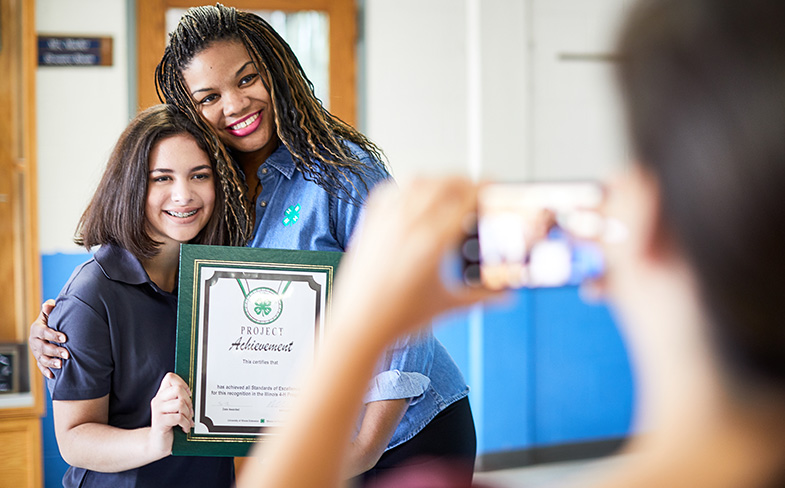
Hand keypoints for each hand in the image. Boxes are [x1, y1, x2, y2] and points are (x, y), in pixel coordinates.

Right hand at [28, 299, 68, 378]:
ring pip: (42, 358)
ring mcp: (37, 352)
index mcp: (37, 329)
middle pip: (43, 347)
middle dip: (55, 351)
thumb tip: (48, 305)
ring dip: (51, 363)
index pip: (44, 332)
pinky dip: (46, 371)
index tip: (65, 338)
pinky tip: (53, 376)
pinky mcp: (40, 359)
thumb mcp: (50, 313)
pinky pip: (41, 367)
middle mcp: (35, 341)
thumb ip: (50, 309)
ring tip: (61, 365)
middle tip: (67, 354)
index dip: (53, 335)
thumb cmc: (53, 319)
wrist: (50, 329)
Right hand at [148, 372, 193, 456]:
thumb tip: (193, 393)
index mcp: (162, 395)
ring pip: (179, 403)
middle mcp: (158, 400)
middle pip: (178, 389)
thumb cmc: (170, 425)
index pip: (170, 377)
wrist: (157, 443)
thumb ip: (180, 399)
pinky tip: (185, 428)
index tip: (188, 394)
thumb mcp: (175, 409)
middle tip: (189, 411)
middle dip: (188, 401)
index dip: (182, 383)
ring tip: (187, 420)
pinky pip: (178, 417)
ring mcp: (157, 411)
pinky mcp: (159, 422)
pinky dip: (186, 423)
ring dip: (188, 413)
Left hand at [333, 178, 496, 344]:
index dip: (484, 189)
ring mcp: (386, 221)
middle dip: (465, 182)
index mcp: (431, 243)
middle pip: (444, 183)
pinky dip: (408, 186)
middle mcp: (408, 225)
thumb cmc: (394, 319)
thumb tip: (505, 294)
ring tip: (450, 191)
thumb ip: (482, 296)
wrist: (358, 326)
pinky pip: (391, 190)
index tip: (494, 187)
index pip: (465, 200)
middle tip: (477, 191)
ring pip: (417, 181)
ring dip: (439, 180)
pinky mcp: (370, 224)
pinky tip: (416, 195)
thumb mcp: (447, 305)